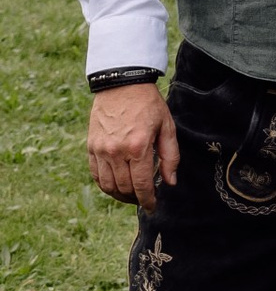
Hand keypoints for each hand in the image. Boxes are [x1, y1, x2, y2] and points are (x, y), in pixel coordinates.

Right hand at [87, 83, 177, 206]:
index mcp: (137, 147)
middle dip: (135, 199)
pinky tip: (115, 185)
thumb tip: (170, 182)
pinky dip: (105, 185)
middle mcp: (116, 152)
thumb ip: (170, 156)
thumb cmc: (148, 104)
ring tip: (131, 195)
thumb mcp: (167, 126)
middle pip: (124, 188)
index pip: (141, 185)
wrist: (122, 84)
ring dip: (120, 195)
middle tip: (144, 199)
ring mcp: (101, 150)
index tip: (152, 207)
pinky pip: (96, 175)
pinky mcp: (91, 147)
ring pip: (108, 186)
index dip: (148, 200)